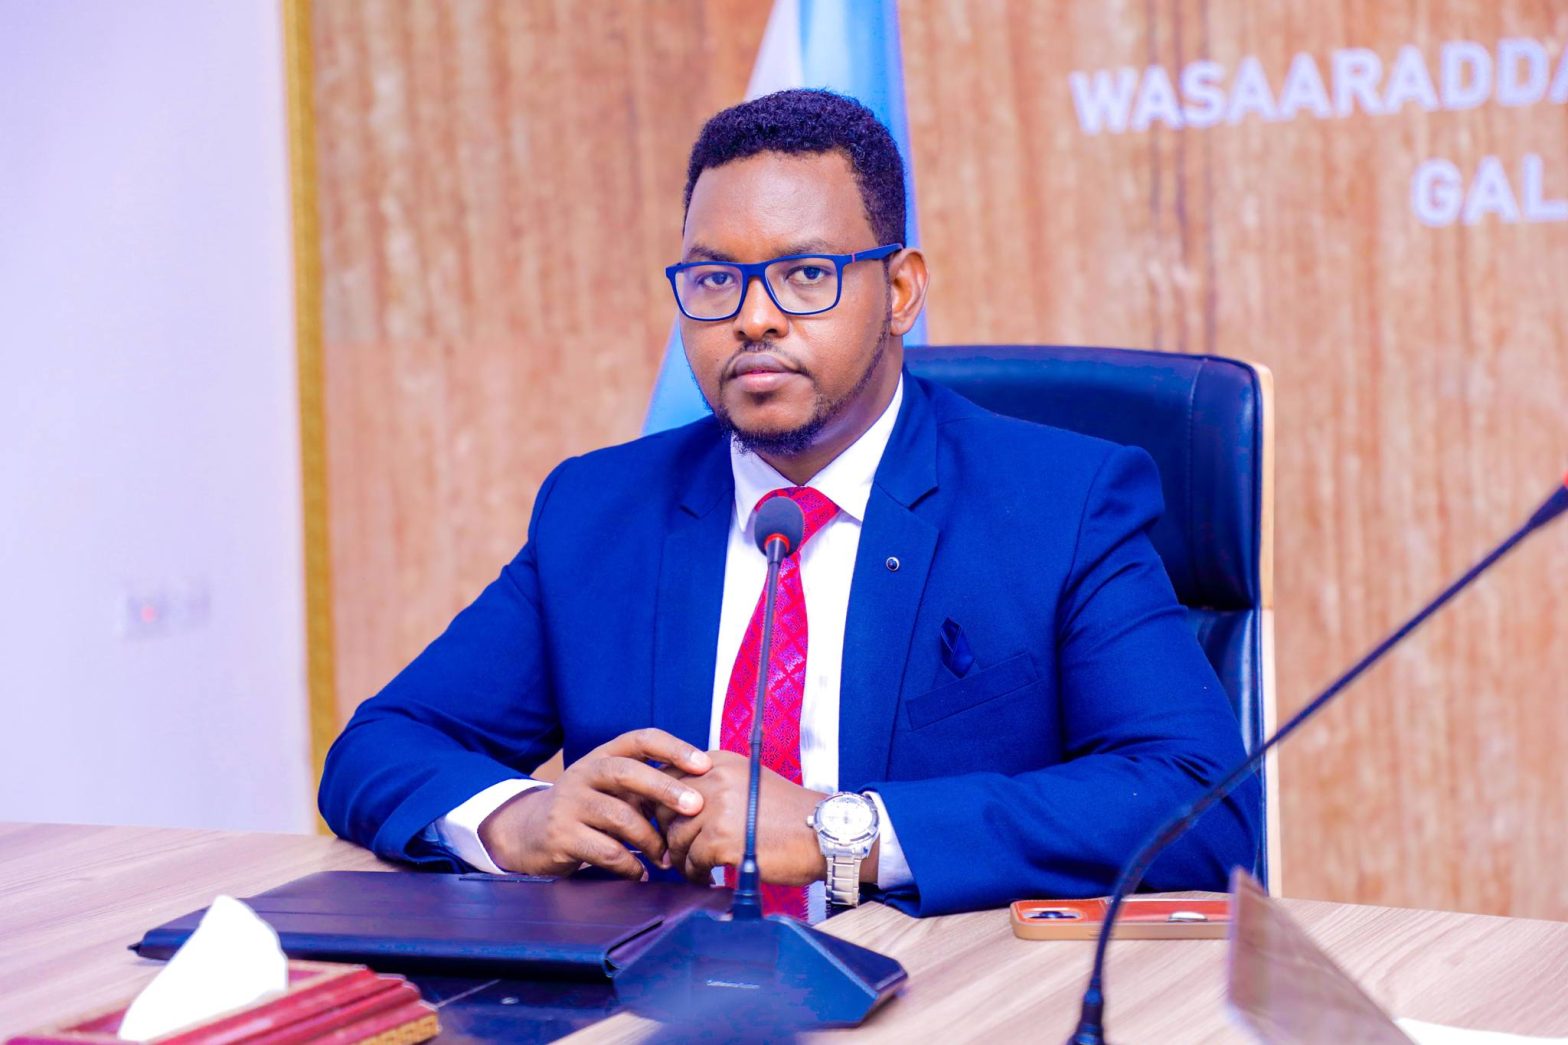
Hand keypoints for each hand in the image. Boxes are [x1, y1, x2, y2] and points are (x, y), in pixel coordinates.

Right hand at [478, 728, 709, 878]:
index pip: (641, 739)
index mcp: (603, 756)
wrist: (527, 833)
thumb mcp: (610, 788)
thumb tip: (703, 793)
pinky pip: (606, 851)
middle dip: (665, 788)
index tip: (704, 764)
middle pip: (627, 772)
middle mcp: (584, 773)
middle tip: (695, 807)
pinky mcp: (561, 836)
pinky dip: (630, 865)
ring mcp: (569, 804)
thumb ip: (645, 787)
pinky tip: (641, 873)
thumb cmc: (587, 809)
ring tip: (666, 857)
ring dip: (651, 840)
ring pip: (620, 816)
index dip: (674, 748)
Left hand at [656, 750, 828, 885]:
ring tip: (695, 870)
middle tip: (680, 852)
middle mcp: (715, 779)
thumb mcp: (749, 783)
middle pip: (665, 808)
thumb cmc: (789, 815)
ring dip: (683, 860)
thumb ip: (716, 787)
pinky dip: (697, 875)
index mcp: (719, 762)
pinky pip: (692, 862)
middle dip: (669, 834)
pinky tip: (709, 879)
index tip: (672, 824)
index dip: (665, 805)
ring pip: (676, 839)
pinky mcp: (720, 839)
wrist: (823, 833)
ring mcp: (716, 809)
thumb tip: (680, 808)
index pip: (669, 777)